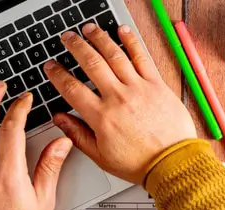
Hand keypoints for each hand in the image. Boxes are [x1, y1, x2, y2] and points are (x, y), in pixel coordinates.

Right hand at [47, 24, 196, 184]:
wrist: (173, 163)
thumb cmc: (141, 163)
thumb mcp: (102, 156)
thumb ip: (78, 135)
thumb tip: (60, 120)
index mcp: (101, 117)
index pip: (71, 88)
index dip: (57, 74)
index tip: (51, 66)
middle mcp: (118, 98)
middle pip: (91, 63)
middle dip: (75, 47)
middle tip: (67, 38)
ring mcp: (139, 89)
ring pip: (114, 55)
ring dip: (99, 38)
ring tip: (89, 30)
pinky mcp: (157, 85)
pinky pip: (142, 58)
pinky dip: (131, 42)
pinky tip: (122, 32)